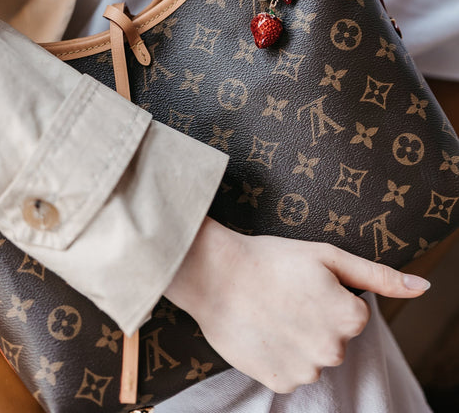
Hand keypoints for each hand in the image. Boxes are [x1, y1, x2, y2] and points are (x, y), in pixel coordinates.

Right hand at [165, 218, 429, 393]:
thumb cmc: (271, 258)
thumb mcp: (328, 256)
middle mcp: (332, 351)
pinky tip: (262, 329)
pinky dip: (279, 354)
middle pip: (335, 338)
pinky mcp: (279, 381)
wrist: (215, 274)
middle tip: (286, 294)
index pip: (353, 314)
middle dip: (317, 319)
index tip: (304, 282)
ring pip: (313, 356)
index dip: (329, 295)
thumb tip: (423, 287)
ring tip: (271, 309)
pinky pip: (291, 371)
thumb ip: (379, 276)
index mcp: (349, 318)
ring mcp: (305, 370)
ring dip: (298, 338)